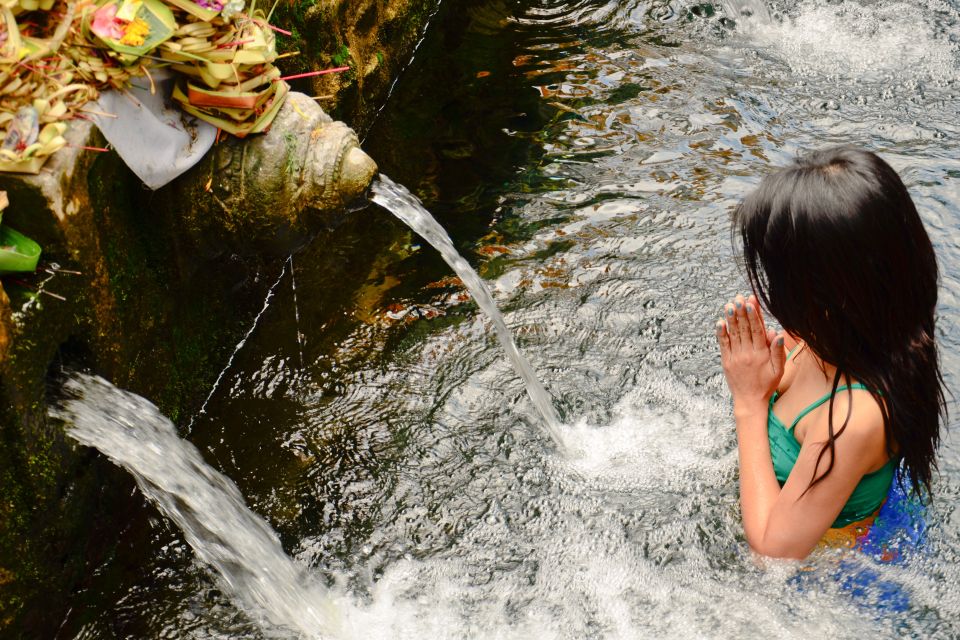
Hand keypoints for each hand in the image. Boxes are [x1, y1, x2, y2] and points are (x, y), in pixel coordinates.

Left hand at [716, 293, 785, 417]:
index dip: (754, 315)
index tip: (751, 302)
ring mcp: (735, 357)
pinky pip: (723, 345)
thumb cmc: (767, 384)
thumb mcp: (778, 370)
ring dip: (731, 318)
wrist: (749, 400)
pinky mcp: (726, 361)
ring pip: (733, 334)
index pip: (757, 330)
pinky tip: (720, 322)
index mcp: (761, 354)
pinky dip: (721, 333)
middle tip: (738, 298)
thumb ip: (778, 352)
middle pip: (744, 329)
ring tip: (729, 304)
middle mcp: (747, 354)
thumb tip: (777, 334)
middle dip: (741, 312)